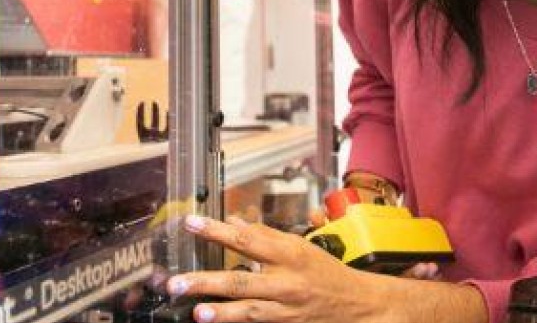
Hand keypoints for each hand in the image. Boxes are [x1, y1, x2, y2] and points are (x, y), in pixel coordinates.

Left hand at [167, 215, 484, 322]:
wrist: (361, 306)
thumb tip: (235, 224)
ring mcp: (286, 308)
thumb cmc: (328, 272)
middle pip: (240, 279)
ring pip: (247, 310)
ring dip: (218, 312)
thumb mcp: (300, 246)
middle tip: (176, 282)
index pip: (247, 239)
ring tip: (195, 311)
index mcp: (289, 253)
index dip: (216, 231)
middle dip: (205, 281)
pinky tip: (216, 322)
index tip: (191, 223)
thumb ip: (265, 236)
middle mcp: (287, 281)